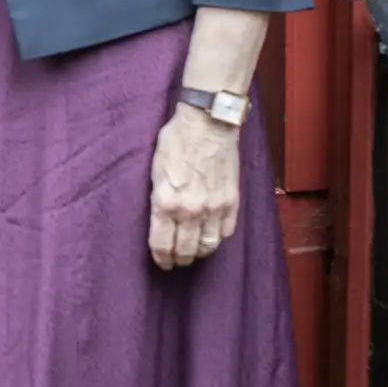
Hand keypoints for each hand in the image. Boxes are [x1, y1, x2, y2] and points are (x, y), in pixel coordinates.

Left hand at [148, 104, 242, 268]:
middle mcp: (191, 211)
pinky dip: (218, 238)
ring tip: (193, 251)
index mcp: (166, 203)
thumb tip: (160, 219)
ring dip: (199, 252)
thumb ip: (158, 198)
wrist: (208, 124)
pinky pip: (227, 232)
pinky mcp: (232, 202)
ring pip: (208, 247)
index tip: (161, 263)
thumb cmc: (176, 141)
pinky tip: (211, 234)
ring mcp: (214, 208)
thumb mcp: (154, 170)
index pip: (162, 244)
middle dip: (179, 260)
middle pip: (185, 251)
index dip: (161, 259)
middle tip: (176, 261)